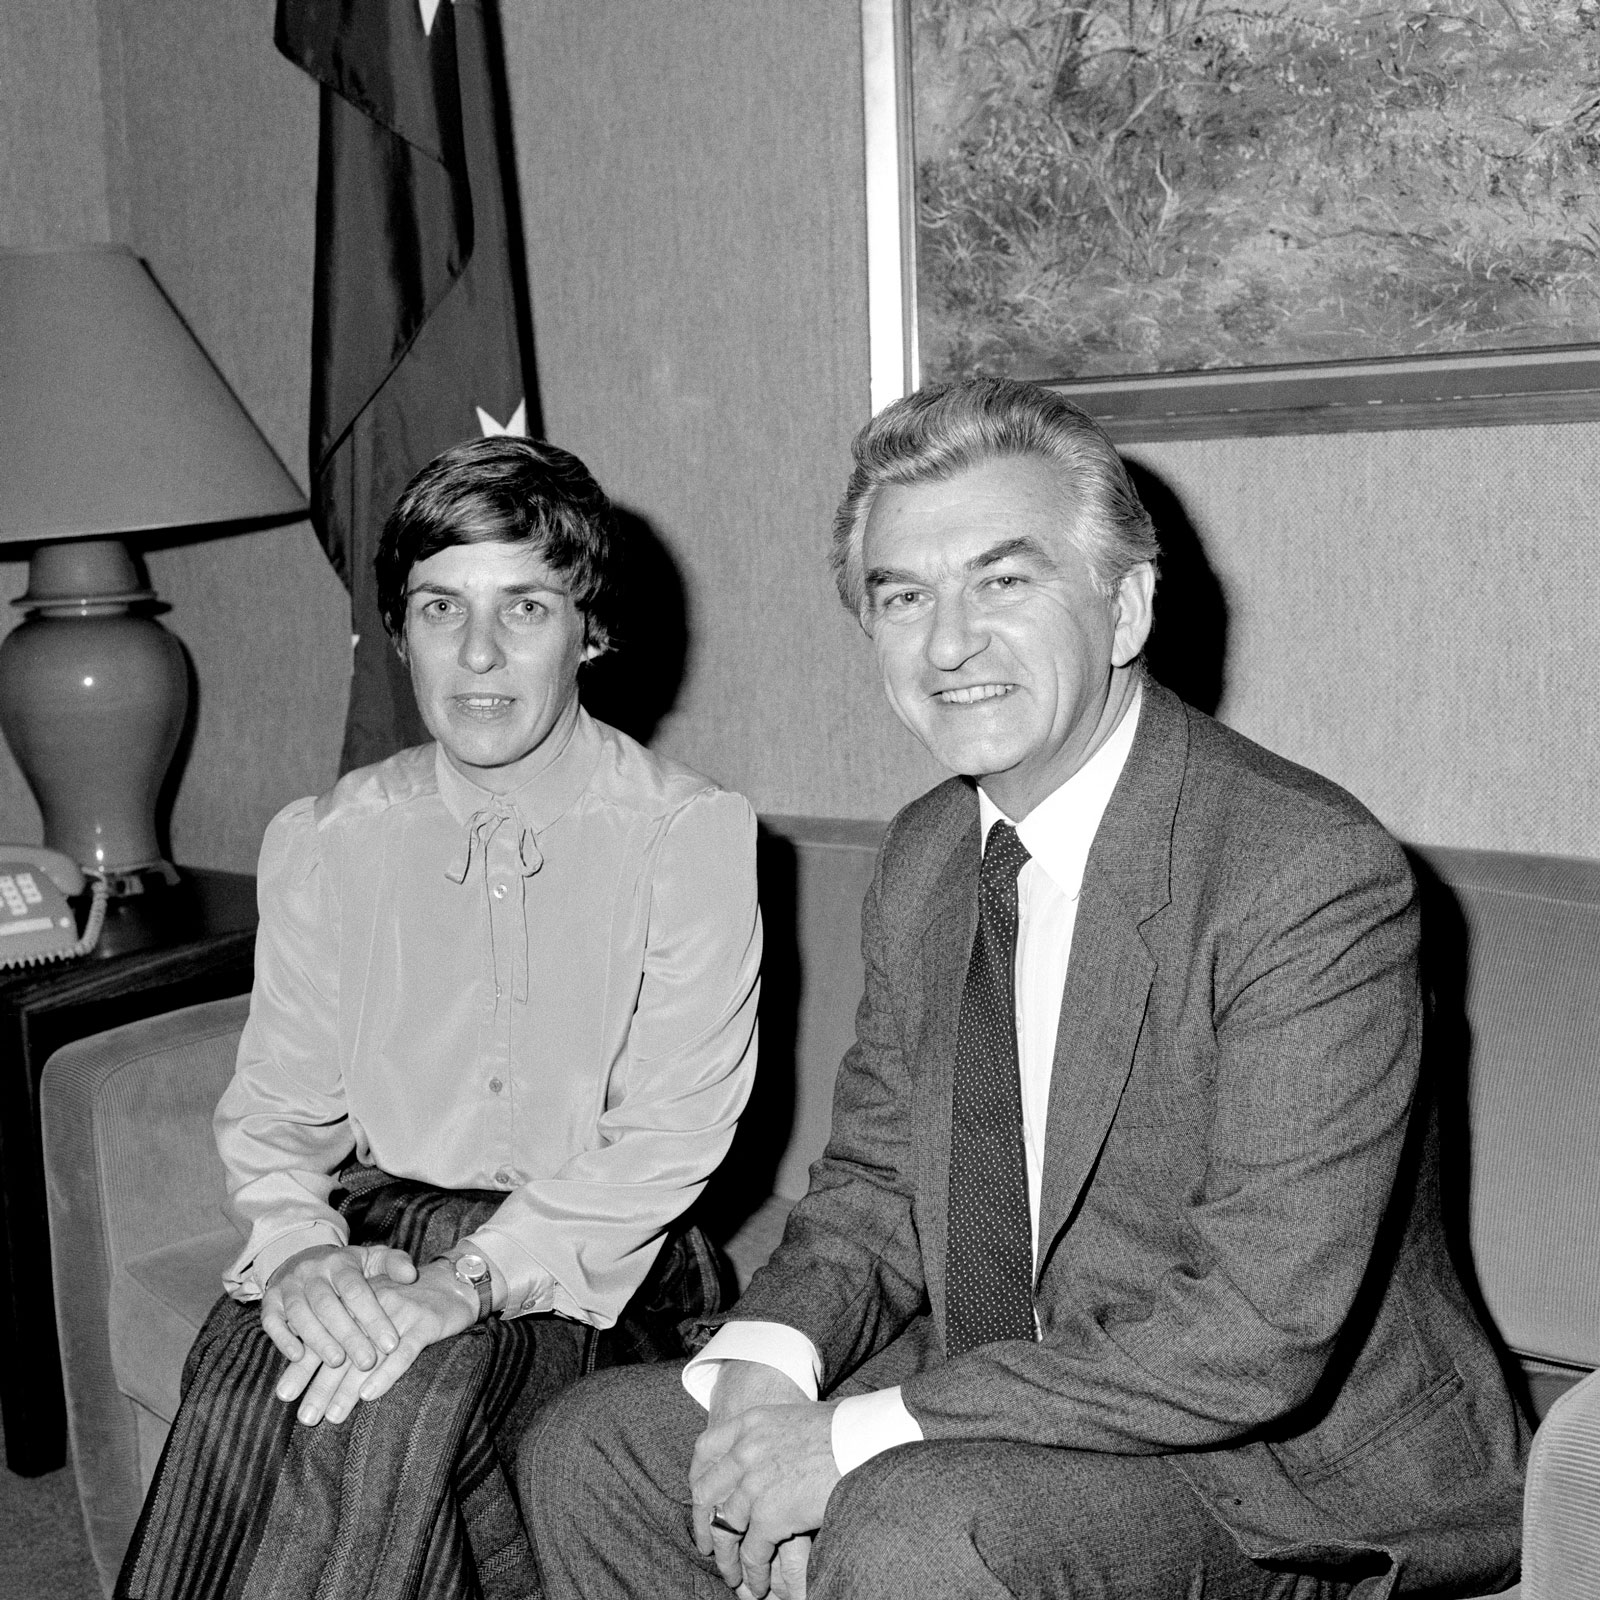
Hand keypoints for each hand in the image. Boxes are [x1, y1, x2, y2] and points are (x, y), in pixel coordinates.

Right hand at [261, 1242, 416, 1393]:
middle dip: (349, 1335)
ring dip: (318, 1340)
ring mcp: (289, 1287)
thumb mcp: (372, 1258)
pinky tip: (298, 1358)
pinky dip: (283, 1339)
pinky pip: (271, 1321)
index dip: (373, 1317)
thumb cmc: (347, 1267)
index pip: (356, 1289)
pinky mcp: (270, 1302)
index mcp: (340, 1262)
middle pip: (328, 1304)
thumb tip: (411, 1275)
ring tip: (337, 1362)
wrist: (303, 1257)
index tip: (391, 1344)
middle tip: (367, 1362)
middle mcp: (312, 1273)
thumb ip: (393, 1264)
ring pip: (300, 1313)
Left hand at [286, 1259, 478, 1425]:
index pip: (323, 1335)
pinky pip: (403, 1352)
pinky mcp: (425, 1323)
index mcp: (355, 1302)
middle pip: (341, 1349)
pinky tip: (370, 1394)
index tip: (284, 1395)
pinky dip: (386, 1374)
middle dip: (321, 1386)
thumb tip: (313, 1366)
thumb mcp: (375, 1308)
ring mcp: (400, 1313)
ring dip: (348, 1388)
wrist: (453, 1282)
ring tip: (333, 1416)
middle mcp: (373, 1305)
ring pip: (368, 1355)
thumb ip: (349, 1329)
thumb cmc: (409, 1301)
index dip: (303, 1366)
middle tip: (305, 1416)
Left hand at [691, 1365, 838, 1598]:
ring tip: (733, 1576)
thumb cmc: (839, 1430)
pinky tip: (756, 1583)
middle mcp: (744, 1451)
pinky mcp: (770, 1515)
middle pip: (706, 1491)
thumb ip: (769, 1438)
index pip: (706, 1448)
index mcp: (748, 1423)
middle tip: (707, 1543)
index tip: (701, 1497)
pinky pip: (752, 1552)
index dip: (698, 1475)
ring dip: (728, 1558)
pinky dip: (753, 1573)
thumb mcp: (793, 1420)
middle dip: (704, 1523)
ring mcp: (754, 1483)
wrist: (861, 1441)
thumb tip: (764, 1458)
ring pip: (726, 1530)